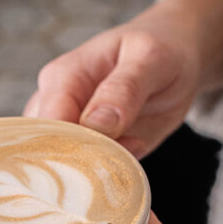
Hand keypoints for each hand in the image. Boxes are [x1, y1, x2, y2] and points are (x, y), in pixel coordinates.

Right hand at [24, 0, 222, 158]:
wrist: (174, 56)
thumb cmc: (160, 49)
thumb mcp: (151, 59)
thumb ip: (124, 89)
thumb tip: (96, 124)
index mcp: (62, 77)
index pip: (50, 124)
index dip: (72, 147)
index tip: (109, 155)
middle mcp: (54, 104)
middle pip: (48, 150)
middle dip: (83, 165)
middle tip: (126, 156)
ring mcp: (66, 128)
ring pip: (62, 166)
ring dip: (95, 172)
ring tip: (133, 150)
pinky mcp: (82, 146)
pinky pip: (84, 172)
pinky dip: (106, 174)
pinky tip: (131, 156)